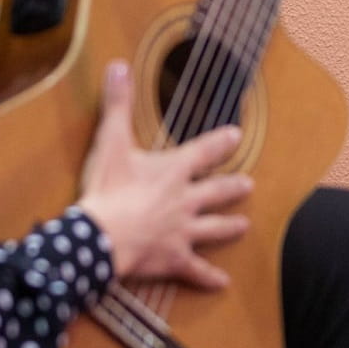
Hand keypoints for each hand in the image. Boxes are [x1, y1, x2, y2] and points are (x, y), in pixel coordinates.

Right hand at [78, 61, 251, 287]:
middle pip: (216, 192)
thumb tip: (118, 65)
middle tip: (248, 185)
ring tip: (244, 225)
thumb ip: (118, 104)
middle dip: (232, 188)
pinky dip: (208, 277)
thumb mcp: (110, 141)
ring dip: (229, 226)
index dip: (221, 142)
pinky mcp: (174, 259)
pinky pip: (196, 270)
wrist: (100, 238)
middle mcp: (186, 200)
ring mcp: (183, 232)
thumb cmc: (108, 189)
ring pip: (214, 228)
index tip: (237, 136)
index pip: (205, 152)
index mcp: (174, 171)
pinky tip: (223, 282)